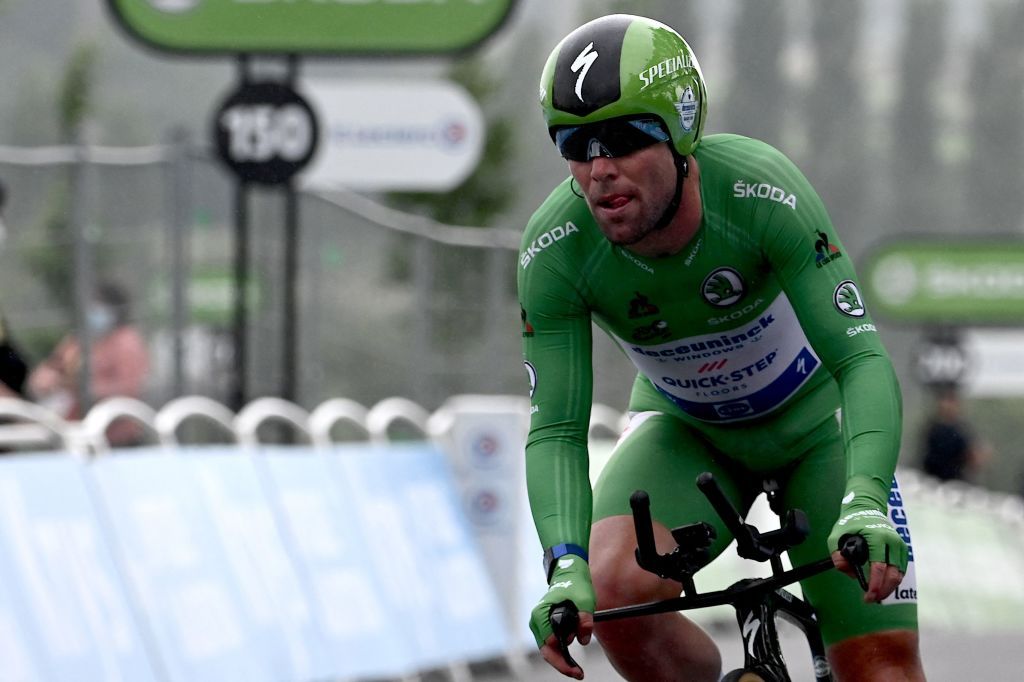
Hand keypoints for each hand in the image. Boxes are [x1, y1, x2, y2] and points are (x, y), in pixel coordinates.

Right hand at [530, 557, 595, 678]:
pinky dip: (559, 652)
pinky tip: (570, 658)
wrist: (569, 572)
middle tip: (578, 674)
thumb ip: (585, 621)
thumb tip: (582, 640)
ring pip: (547, 649)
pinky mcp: (544, 625)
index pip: (549, 645)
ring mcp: (538, 623)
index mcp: (541, 614)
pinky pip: (549, 644)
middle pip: (546, 651)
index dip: (563, 660)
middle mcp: (536, 620)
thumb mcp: (585, 601)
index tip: (576, 670)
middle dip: (561, 664)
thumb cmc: (575, 584)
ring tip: (576, 668)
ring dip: (560, 659)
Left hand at [827, 495, 907, 602]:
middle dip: (882, 590)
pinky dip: (892, 581)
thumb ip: (837, 555)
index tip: (868, 596)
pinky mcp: (902, 550)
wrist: (867, 509)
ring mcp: (899, 545)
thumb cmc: (850, 524)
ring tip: (875, 596)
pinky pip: (900, 570)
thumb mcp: (836, 536)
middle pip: (892, 574)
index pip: (878, 566)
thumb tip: (848, 572)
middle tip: (870, 599)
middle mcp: (892, 542)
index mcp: (877, 537)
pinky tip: (881, 587)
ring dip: (888, 588)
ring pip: (898, 574)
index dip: (875, 584)